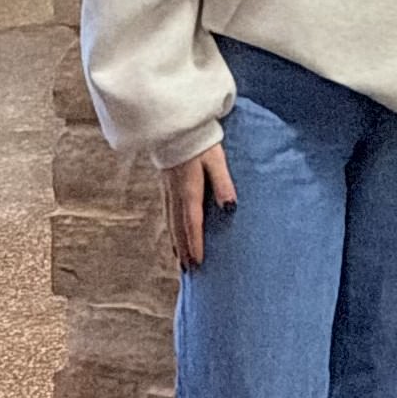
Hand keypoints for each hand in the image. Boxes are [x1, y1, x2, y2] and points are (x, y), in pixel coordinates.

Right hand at [166, 141, 235, 271]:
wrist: (174, 125)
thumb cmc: (201, 141)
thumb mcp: (217, 160)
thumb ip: (223, 183)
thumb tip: (231, 207)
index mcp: (189, 189)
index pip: (192, 222)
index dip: (195, 243)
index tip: (198, 262)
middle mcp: (175, 194)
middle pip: (179, 227)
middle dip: (184, 250)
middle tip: (189, 271)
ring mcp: (168, 191)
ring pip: (171, 222)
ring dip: (176, 243)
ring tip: (180, 262)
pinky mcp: (166, 186)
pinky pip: (167, 214)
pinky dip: (170, 229)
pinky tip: (173, 236)